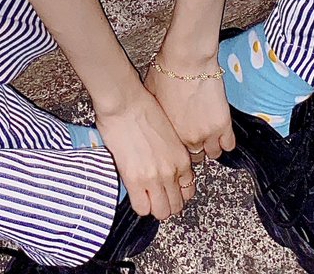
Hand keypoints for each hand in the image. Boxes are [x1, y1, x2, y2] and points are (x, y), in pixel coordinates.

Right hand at [95, 84, 195, 219]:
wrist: (125, 102)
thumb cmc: (142, 107)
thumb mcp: (167, 132)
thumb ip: (169, 153)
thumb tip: (163, 163)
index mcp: (181, 158)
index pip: (188, 190)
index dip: (177, 192)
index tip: (169, 189)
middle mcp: (172, 171)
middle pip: (176, 205)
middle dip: (166, 203)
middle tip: (156, 196)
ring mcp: (154, 178)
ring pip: (161, 211)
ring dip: (154, 206)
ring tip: (145, 196)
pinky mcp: (135, 180)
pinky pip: (142, 208)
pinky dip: (139, 204)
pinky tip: (134, 192)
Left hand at [144, 58, 234, 160]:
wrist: (187, 59)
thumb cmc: (167, 71)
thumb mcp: (152, 95)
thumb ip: (158, 114)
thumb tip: (156, 116)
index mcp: (171, 133)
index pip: (178, 154)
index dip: (181, 147)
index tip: (183, 142)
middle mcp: (189, 138)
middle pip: (196, 156)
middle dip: (195, 147)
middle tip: (195, 136)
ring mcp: (208, 132)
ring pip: (214, 153)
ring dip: (211, 145)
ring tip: (209, 134)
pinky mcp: (223, 123)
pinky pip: (229, 144)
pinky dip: (225, 141)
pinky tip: (221, 133)